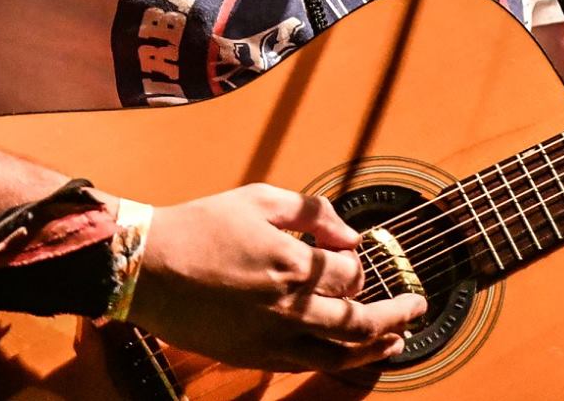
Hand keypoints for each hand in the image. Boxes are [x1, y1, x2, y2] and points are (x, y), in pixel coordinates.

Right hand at [126, 183, 427, 373]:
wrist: (146, 267)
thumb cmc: (199, 227)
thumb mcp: (261, 198)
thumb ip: (313, 212)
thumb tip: (348, 234)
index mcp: (292, 262)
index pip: (352, 272)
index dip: (363, 263)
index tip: (359, 255)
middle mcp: (287, 306)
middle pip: (359, 321)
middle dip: (397, 314)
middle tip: (417, 306)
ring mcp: (270, 337)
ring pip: (339, 354)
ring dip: (376, 347)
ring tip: (398, 341)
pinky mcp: (252, 356)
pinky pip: (305, 365)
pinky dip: (336, 361)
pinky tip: (347, 354)